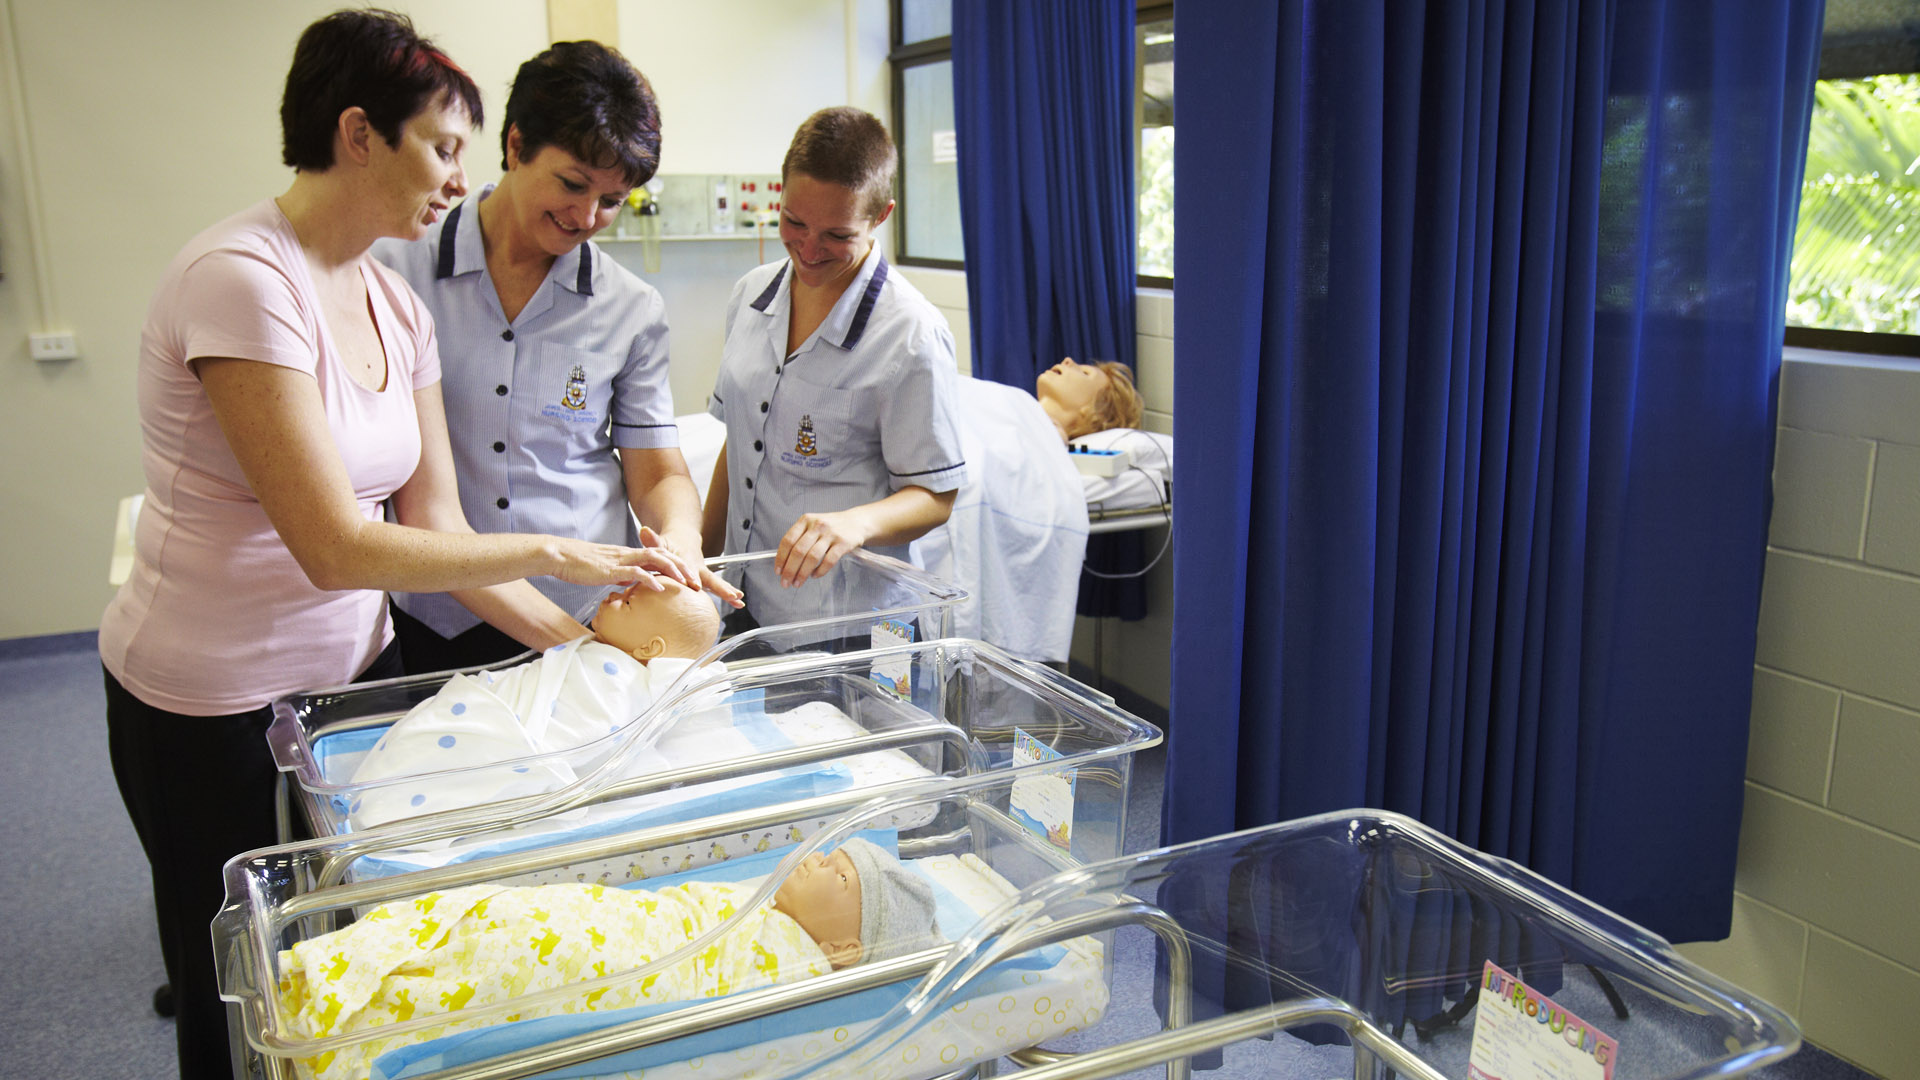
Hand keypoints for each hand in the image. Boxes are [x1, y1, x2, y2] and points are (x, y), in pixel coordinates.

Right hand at [548, 535, 687, 587]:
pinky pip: (635, 572)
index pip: (658, 555)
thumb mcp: (605, 571)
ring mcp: (621, 559)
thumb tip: (631, 584)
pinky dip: (650, 579)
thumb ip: (620, 575)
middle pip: (663, 555)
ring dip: (673, 570)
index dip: (676, 565)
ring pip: (654, 559)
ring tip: (685, 582)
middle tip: (696, 582)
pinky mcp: (611, 568)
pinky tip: (660, 588)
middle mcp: (628, 553)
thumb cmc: (579, 565)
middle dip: (682, 567)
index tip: (688, 578)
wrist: (560, 556)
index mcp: (627, 554)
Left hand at [650, 525, 744, 607]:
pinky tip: (739, 605)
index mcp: (687, 560)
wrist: (683, 539)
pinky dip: (727, 595)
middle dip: (720, 587)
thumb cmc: (669, 545)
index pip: (690, 570)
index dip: (692, 577)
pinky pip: (716, 589)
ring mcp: (704, 574)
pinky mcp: (705, 580)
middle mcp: (698, 567)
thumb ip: (653, 540)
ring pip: (717, 584)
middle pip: (710, 578)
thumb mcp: (660, 542)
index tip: (695, 586)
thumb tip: (644, 531)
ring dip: (728, 592)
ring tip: (739, 600)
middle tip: (731, 595)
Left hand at [775, 509, 869, 587]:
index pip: (788, 540)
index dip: (781, 558)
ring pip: (812, 557)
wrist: (858, 522)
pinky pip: (828, 561)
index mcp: (805, 520)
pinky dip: (820, 571)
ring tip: (798, 583)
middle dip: (790, 570)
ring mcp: (831, 534)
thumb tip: (784, 562)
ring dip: (802, 573)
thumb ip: (800, 538)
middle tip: (785, 583)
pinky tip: (814, 576)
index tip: (778, 572)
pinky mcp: (843, 543)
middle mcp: (817, 525)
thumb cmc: (832, 527)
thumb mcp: (813, 525)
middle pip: (798, 551)